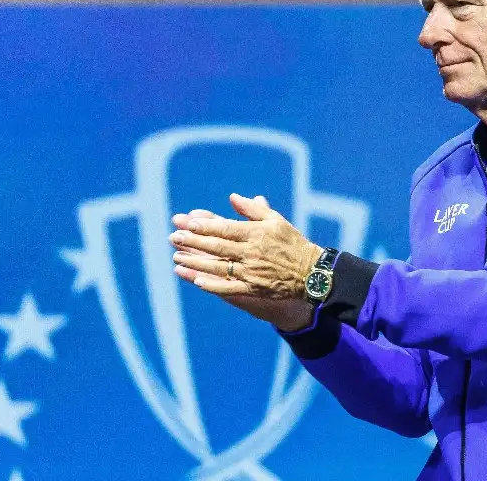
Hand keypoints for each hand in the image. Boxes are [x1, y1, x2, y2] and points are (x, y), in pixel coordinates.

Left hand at [170, 198, 315, 330]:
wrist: (311, 273)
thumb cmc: (292, 243)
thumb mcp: (276, 221)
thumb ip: (253, 209)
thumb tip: (233, 198)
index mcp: (257, 233)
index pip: (226, 228)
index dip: (206, 225)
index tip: (188, 222)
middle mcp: (252, 252)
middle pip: (217, 246)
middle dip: (194, 242)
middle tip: (175, 237)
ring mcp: (252, 272)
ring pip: (218, 267)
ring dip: (196, 262)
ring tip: (177, 258)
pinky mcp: (254, 288)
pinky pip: (229, 287)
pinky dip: (213, 285)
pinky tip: (197, 281)